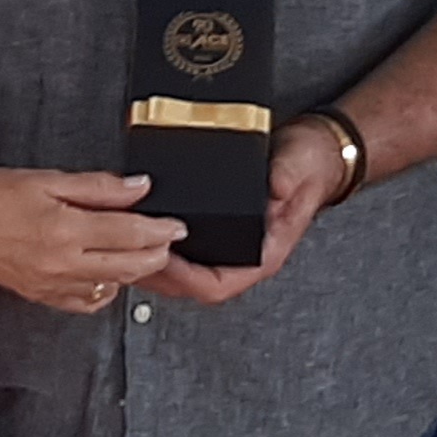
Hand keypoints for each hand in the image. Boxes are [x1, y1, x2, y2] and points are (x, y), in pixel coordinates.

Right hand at [0, 169, 186, 314]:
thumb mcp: (46, 178)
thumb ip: (97, 186)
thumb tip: (138, 187)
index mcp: (67, 229)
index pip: (132, 233)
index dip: (162, 229)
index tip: (176, 224)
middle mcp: (64, 263)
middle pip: (131, 265)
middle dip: (158, 252)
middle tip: (168, 237)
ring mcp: (55, 285)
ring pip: (115, 285)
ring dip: (137, 269)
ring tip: (144, 250)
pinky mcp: (45, 296)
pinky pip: (90, 301)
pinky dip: (108, 288)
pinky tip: (108, 272)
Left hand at [140, 118, 346, 307]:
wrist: (315, 152)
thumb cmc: (309, 165)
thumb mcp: (300, 167)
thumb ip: (288, 178)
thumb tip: (275, 186)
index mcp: (263, 254)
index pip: (217, 285)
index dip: (183, 279)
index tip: (159, 259)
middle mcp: (242, 255)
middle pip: (189, 284)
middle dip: (155, 276)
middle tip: (125, 255)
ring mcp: (227, 244)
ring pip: (181, 271)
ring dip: (150, 263)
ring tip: (122, 246)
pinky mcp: (216, 229)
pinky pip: (182, 248)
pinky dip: (156, 241)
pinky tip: (137, 228)